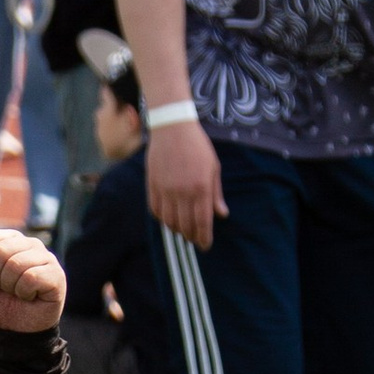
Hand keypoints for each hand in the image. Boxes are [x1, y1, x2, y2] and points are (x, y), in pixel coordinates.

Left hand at [0, 226, 64, 332]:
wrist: (18, 329)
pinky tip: (31, 296)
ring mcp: (46, 257)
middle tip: (7, 288)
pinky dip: (24, 292)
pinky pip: (30, 278)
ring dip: (10, 286)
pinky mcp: (56, 274)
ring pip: (15, 264)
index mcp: (8, 240)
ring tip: (19, 292)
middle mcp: (29, 243)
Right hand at [146, 114, 224, 246]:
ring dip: (176, 229)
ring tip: (182, 230)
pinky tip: (168, 218)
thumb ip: (216, 193)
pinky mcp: (153, 185)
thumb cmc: (198, 146)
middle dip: (191, 237)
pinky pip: (156, 210)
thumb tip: (221, 214)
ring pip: (169, 221)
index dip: (204, 238)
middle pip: (185, 225)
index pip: (202, 222)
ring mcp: (165, 189)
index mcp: (201, 188)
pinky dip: (162, 219)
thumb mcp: (213, 168)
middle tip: (195, 240)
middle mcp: (182, 192)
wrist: (173, 128)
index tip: (205, 246)